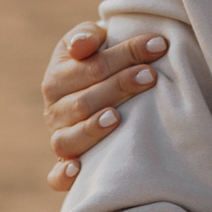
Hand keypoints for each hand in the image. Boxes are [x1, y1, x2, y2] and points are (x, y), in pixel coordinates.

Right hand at [41, 22, 168, 189]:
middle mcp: (54, 109)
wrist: (96, 89)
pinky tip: (78, 169)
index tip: (157, 46)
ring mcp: (60, 138)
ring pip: (69, 138)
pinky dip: (63, 175)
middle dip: (118, 87)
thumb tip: (82, 47)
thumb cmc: (101, 61)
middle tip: (150, 77)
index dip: (124, 54)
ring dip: (92, 128)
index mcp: (58, 76)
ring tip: (116, 118)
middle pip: (83, 101)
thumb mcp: (91, 40)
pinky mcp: (64, 164)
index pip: (90, 66)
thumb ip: (86, 35)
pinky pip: (56, 176)